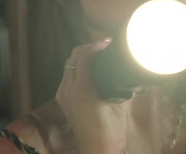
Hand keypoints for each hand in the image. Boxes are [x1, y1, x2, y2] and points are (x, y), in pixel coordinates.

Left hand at [55, 38, 130, 153]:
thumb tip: (123, 70)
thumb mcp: (119, 105)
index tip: (108, 42)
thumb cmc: (111, 131)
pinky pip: (67, 76)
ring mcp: (63, 95)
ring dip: (81, 57)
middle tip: (103, 46)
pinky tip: (90, 70)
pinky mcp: (63, 100)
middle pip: (73, 58)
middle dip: (87, 48)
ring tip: (98, 54)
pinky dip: (77, 68)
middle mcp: (67, 89)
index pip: (84, 56)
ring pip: (68, 66)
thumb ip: (119, 84)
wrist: (97, 151)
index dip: (96, 45)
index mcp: (81, 89)